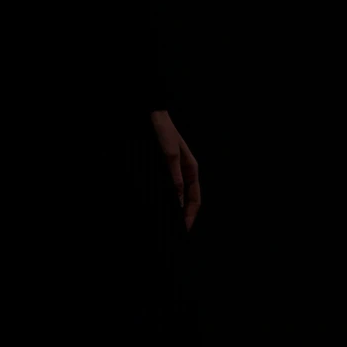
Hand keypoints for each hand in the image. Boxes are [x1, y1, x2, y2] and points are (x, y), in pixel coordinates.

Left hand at [149, 110, 200, 230]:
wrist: (151, 116)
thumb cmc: (163, 131)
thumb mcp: (170, 156)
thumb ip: (175, 179)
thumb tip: (180, 202)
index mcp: (191, 170)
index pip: (195, 199)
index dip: (190, 215)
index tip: (184, 229)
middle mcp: (183, 172)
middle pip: (186, 200)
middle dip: (183, 216)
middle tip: (174, 230)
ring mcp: (172, 171)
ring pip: (175, 196)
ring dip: (173, 209)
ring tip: (166, 222)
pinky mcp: (162, 168)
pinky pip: (166, 188)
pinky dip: (165, 199)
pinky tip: (158, 205)